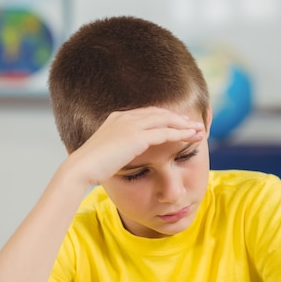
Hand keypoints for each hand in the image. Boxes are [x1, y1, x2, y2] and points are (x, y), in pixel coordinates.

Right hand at [67, 106, 204, 186]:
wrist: (81, 168)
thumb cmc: (89, 166)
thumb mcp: (104, 152)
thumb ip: (116, 148)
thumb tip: (119, 155)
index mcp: (117, 118)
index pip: (147, 113)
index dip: (164, 117)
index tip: (177, 123)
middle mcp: (125, 117)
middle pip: (159, 113)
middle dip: (178, 119)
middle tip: (193, 124)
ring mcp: (131, 125)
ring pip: (166, 121)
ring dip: (185, 125)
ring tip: (199, 130)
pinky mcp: (137, 137)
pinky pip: (165, 133)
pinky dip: (181, 134)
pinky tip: (192, 138)